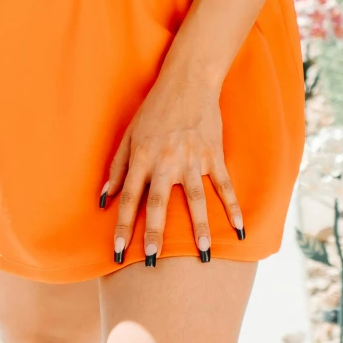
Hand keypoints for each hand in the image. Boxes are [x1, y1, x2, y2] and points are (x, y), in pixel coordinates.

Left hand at [102, 57, 243, 266]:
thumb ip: (116, 167)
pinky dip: (233, 207)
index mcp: (142, 157)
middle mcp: (166, 161)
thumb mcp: (128, 134)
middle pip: (159, 203)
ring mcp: (193, 159)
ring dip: (199, 228)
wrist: (189, 82)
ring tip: (203, 254)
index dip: (123, 226)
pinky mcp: (214, 155)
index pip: (129, 198)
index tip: (118, 252)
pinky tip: (239, 229)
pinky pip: (224, 186)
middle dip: (154, 234)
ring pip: (195, 200)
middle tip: (151, 261)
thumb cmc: (154, 109)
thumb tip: (103, 198)